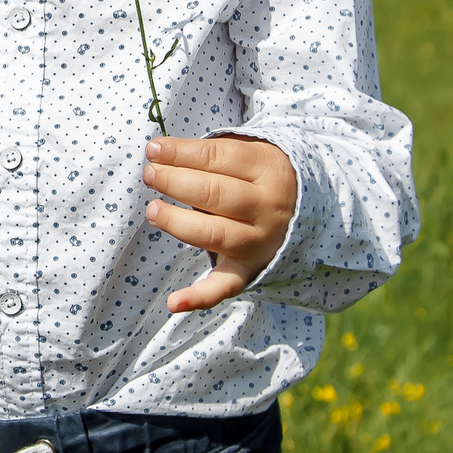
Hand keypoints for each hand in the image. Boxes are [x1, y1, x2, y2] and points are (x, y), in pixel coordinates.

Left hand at [143, 134, 298, 313]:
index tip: (153, 149)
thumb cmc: (257, 177)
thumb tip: (159, 151)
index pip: (219, 157)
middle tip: (150, 174)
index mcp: (267, 170)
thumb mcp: (249, 154)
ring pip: (215, 234)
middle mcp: (267, 208)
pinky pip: (224, 287)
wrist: (302, 211)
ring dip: (178, 223)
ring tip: (153, 210)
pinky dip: (199, 297)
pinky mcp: (247, 271)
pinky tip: (173, 303)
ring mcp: (258, 243)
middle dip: (176, 182)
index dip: (182, 153)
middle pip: (216, 194)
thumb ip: (209, 153)